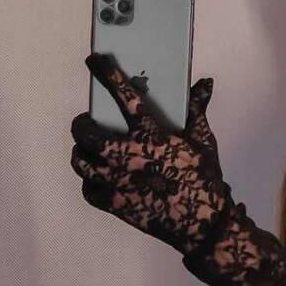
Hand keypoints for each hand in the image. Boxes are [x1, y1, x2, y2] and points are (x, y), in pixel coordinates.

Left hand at [70, 53, 231, 254]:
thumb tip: (205, 84)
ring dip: (80, 151)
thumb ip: (197, 110)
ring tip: (87, 148)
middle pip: (86, 132)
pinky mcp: (113, 204)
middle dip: (82, 123)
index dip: (107, 74)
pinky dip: (89, 181)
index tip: (94, 60)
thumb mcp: (202, 141)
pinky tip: (97, 176)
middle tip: (88, 121)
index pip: (124, 96)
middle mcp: (127, 156)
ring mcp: (116, 182)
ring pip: (80, 161)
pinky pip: (88, 189)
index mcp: (150, 136)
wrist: (202, 225)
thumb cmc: (204, 179)